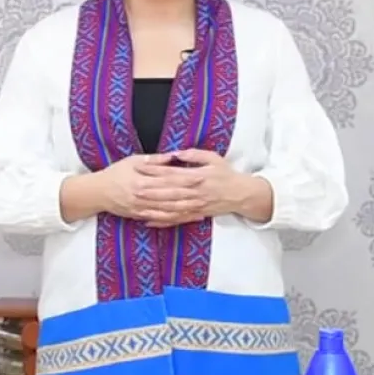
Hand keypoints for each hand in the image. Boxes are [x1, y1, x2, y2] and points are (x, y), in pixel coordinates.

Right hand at [92, 155, 194, 222]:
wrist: (98, 192)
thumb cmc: (115, 173)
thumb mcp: (133, 161)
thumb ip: (154, 161)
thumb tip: (173, 156)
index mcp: (143, 181)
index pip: (169, 180)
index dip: (186, 179)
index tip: (200, 177)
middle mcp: (144, 196)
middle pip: (172, 197)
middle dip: (191, 196)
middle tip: (207, 194)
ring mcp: (142, 208)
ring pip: (169, 210)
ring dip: (186, 210)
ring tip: (201, 208)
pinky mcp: (141, 216)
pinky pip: (161, 219)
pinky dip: (175, 219)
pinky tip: (186, 217)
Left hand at [134, 148, 248, 227]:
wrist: (241, 194)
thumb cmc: (226, 174)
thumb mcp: (213, 158)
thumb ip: (194, 154)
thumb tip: (176, 153)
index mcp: (197, 176)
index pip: (172, 173)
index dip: (155, 170)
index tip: (141, 167)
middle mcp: (194, 192)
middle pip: (168, 191)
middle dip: (149, 190)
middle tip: (132, 188)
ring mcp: (194, 205)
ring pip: (170, 208)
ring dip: (152, 207)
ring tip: (136, 205)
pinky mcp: (195, 215)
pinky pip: (176, 220)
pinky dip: (162, 221)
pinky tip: (148, 221)